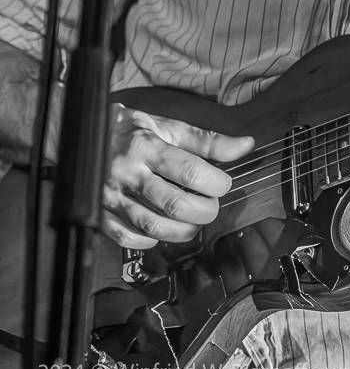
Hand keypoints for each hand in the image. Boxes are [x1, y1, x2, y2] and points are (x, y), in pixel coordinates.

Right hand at [102, 106, 254, 249]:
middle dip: (203, 211)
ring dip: (182, 230)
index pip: (188, 170)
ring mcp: (111, 197)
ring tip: (194, 222)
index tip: (224, 184)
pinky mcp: (99, 214)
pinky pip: (128, 238)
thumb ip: (208, 140)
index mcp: (147, 147)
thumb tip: (245, 145)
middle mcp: (128, 173)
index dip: (215, 182)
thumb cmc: (133, 131)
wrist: (83, 134)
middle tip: (212, 206)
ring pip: (152, 226)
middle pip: (173, 203)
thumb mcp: (170, 127)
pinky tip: (162, 230)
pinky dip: (151, 241)